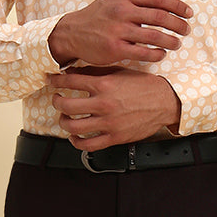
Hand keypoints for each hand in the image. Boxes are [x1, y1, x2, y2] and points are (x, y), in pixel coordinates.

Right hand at [48, 0, 191, 67]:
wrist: (72, 32)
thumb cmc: (97, 17)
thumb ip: (136, 1)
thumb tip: (165, 5)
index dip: (177, 6)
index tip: (188, 13)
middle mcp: (122, 11)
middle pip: (160, 17)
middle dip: (178, 24)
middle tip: (186, 30)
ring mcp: (119, 30)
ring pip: (155, 36)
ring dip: (171, 40)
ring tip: (177, 43)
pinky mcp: (115, 49)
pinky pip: (144, 52)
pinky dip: (157, 53)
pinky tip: (161, 54)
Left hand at [49, 67, 181, 149]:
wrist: (165, 101)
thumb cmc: (144, 86)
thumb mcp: (120, 72)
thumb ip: (96, 72)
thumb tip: (73, 72)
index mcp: (104, 84)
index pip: (69, 81)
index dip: (55, 81)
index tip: (51, 81)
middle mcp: (103, 103)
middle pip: (66, 105)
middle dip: (57, 102)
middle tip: (57, 100)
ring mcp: (108, 122)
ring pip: (73, 126)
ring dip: (63, 122)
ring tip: (65, 118)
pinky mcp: (114, 137)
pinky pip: (88, 144)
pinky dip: (76, 141)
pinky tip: (75, 136)